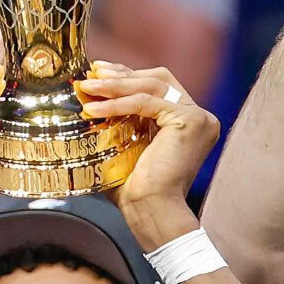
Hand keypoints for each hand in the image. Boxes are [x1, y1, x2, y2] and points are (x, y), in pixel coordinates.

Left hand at [76, 64, 219, 243]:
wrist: (150, 211)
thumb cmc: (135, 189)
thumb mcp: (124, 145)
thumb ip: (116, 121)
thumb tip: (85, 100)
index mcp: (187, 122)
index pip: (157, 86)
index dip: (127, 76)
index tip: (98, 73)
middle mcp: (198, 116)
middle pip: (158, 79)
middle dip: (122, 74)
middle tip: (92, 75)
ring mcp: (198, 116)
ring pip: (152, 85)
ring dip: (115, 84)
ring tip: (87, 88)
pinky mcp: (190, 120)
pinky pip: (146, 102)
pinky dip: (117, 103)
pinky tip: (94, 109)